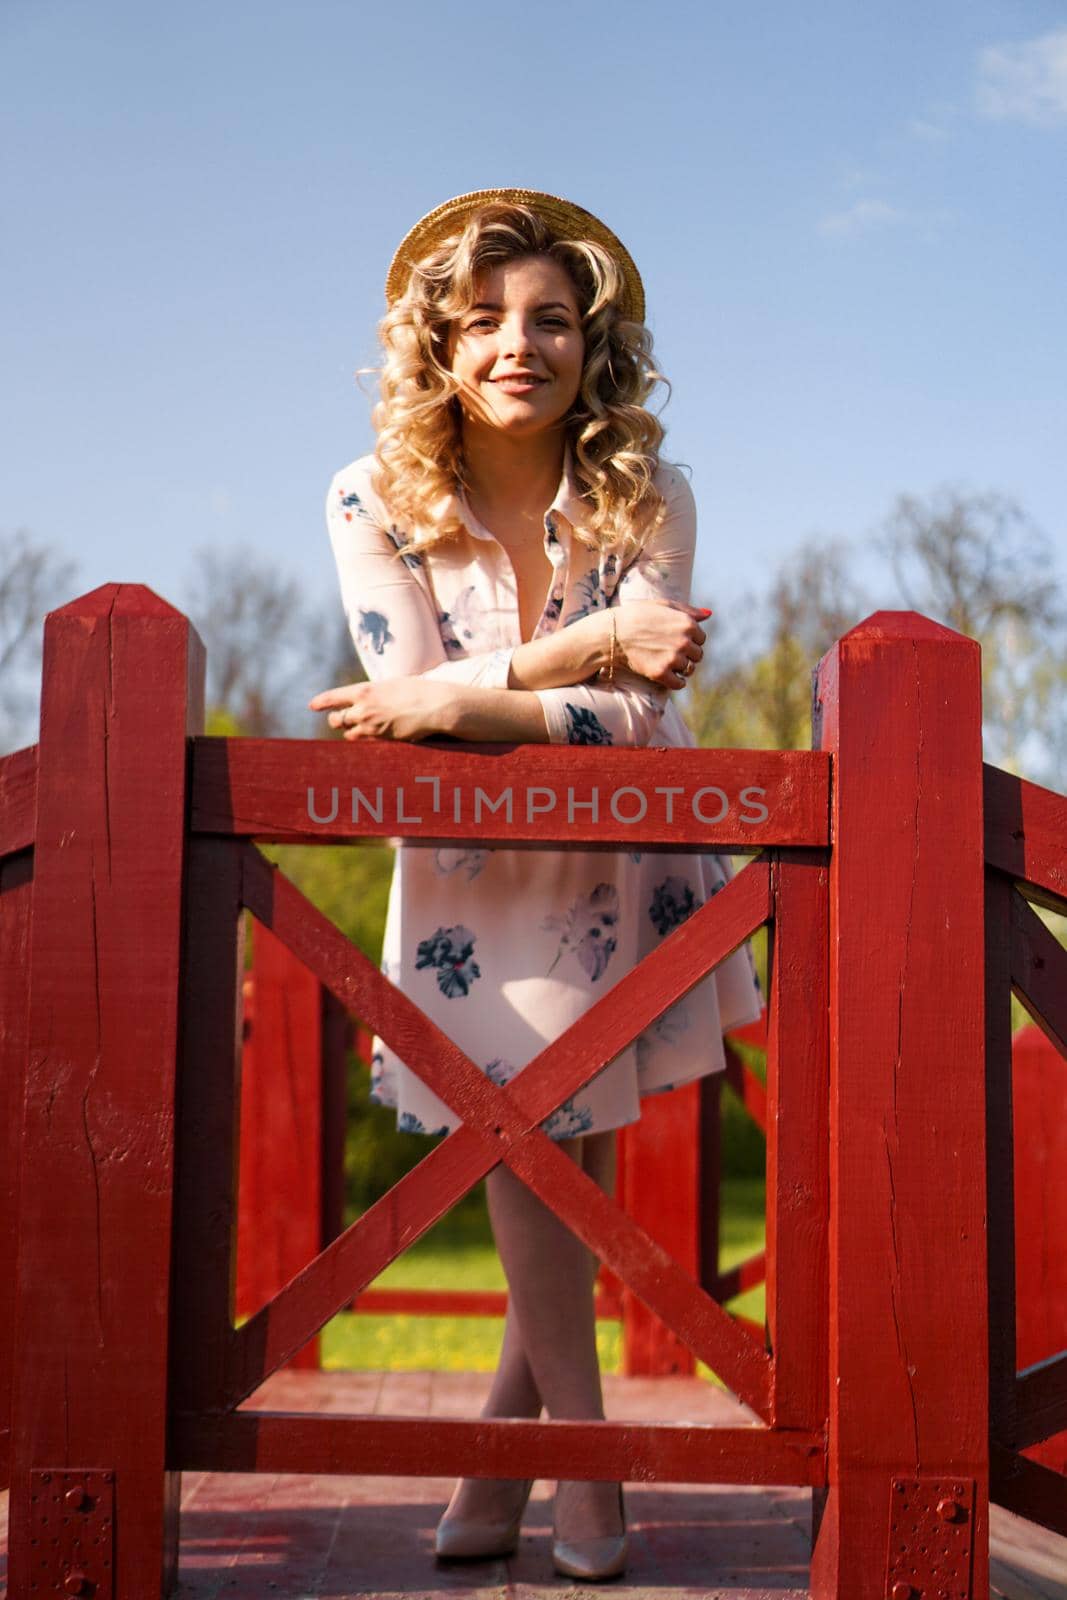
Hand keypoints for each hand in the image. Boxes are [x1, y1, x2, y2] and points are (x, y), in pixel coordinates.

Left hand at [307, 678, 453, 740]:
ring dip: (350, 730)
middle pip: (336, 720)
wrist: (435, 706)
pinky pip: (364, 742)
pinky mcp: (382, 740)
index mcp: (364, 691)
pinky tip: (368, 735)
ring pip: (349, 733)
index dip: (321, 702)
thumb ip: (373, 692)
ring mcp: (372, 727)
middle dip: (336, 719)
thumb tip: (364, 698)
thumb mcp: (390, 684)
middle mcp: (363, 710)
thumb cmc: (417, 690)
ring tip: (356, 727)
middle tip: (338, 718)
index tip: (312, 706)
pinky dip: (363, 738)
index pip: (333, 698)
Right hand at [612, 599, 709, 688]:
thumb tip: (709, 615)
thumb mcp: (663, 606)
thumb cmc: (637, 615)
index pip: (701, 638)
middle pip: (698, 655)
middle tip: (670, 652)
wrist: (612, 632)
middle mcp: (684, 642)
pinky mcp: (661, 673)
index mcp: (687, 624)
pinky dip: (676, 682)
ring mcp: (673, 658)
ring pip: (689, 669)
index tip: (675, 640)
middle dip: (687, 655)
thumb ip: (688, 610)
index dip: (690, 640)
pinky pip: (679, 684)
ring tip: (666, 662)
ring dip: (681, 668)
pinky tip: (667, 675)